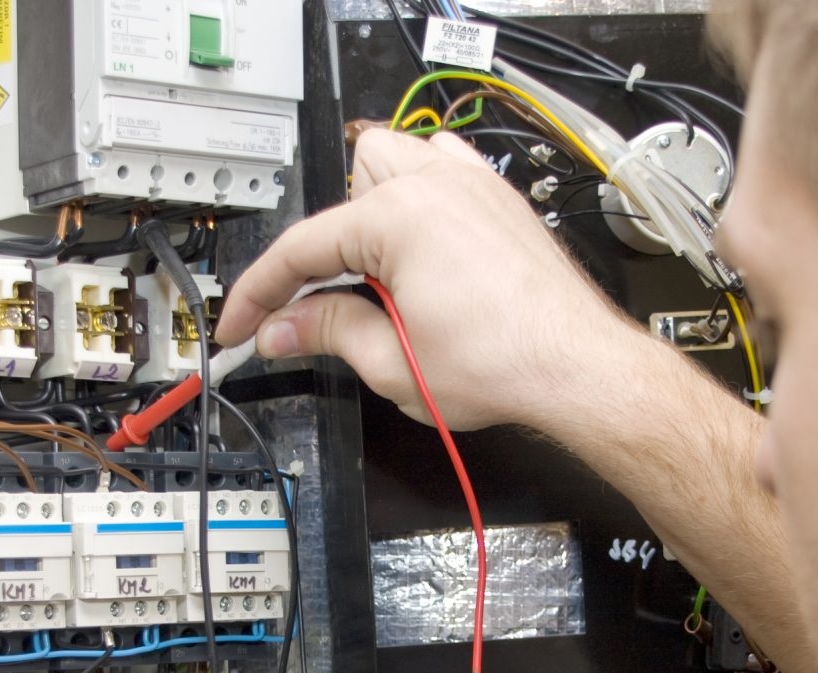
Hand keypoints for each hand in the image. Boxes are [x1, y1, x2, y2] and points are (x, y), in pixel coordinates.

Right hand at [216, 129, 644, 431]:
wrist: (576, 366)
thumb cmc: (506, 363)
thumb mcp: (393, 364)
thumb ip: (328, 334)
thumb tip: (283, 328)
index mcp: (397, 217)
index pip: (300, 250)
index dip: (259, 295)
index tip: (241, 324)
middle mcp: (434, 184)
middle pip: (342, 194)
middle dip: (325, 250)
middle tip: (323, 307)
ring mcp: (470, 184)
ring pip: (389, 160)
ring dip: (368, 207)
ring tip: (375, 273)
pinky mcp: (496, 198)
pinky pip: (441, 165)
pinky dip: (418, 192)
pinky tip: (419, 241)